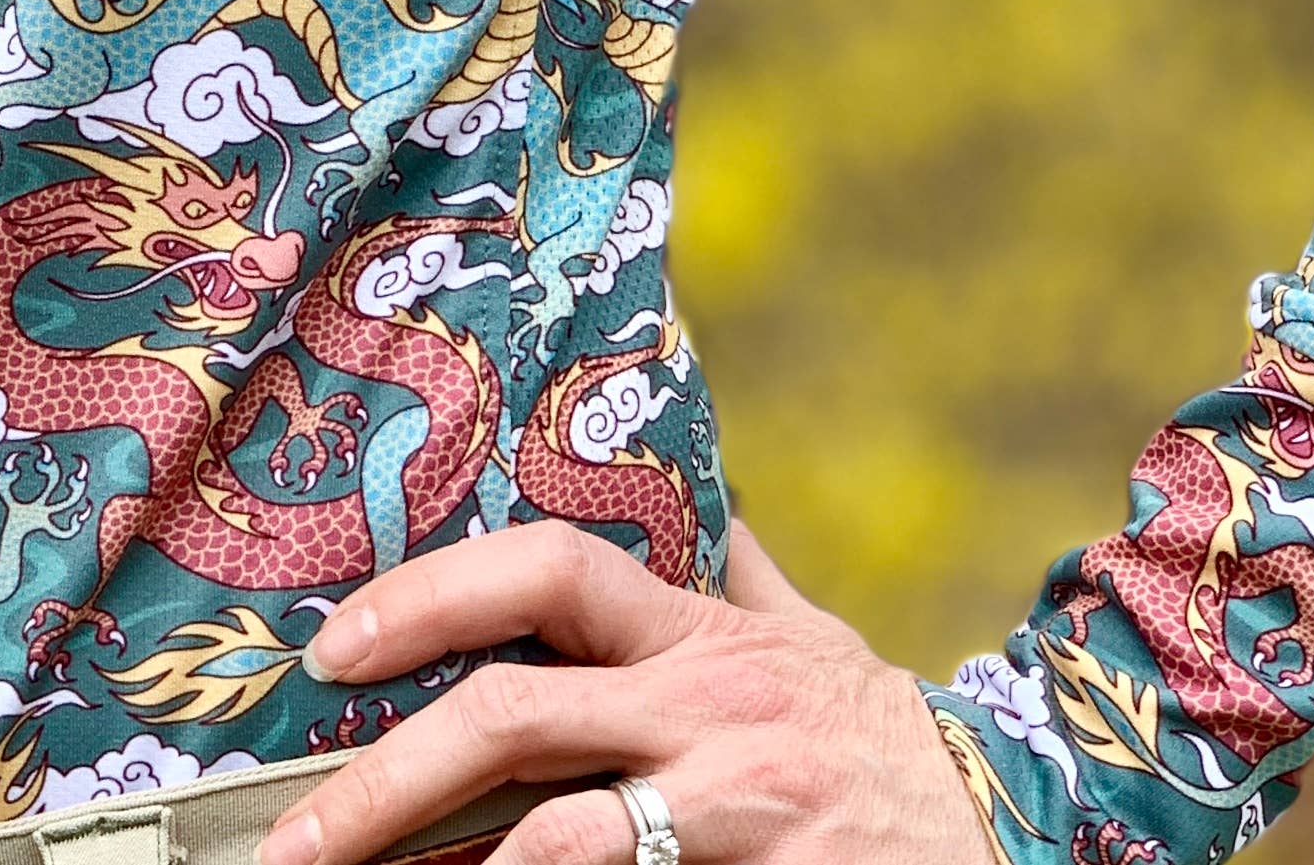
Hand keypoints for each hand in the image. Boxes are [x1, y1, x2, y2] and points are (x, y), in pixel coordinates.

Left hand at [257, 522, 990, 864]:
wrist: (1022, 837)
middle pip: (511, 718)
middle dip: (383, 780)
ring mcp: (728, 808)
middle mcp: (703, 711)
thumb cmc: (889, 744)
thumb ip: (739, 566)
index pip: (547, 570)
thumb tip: (700, 484)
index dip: (429, 596)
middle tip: (290, 835)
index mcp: (698, 636)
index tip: (333, 645)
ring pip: (553, 840)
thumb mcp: (813, 637)